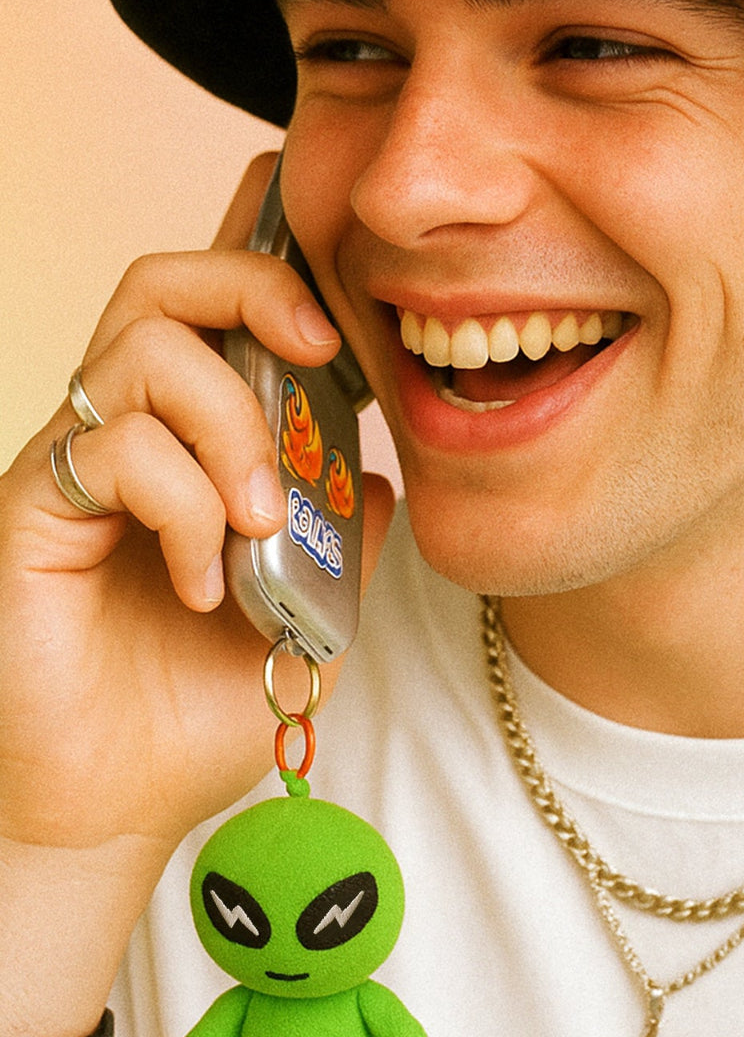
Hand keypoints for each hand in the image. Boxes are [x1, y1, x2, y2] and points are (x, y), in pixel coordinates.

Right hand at [0, 154, 393, 1030]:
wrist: (115, 806)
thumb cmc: (196, 707)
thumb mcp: (309, 616)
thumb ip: (345, 541)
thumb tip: (386, 478)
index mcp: (191, 435)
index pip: (215, 307)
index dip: (269, 258)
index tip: (342, 305)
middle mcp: (125, 427)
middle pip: (168, 279)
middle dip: (257, 290)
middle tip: (320, 356)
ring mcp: (75, 462)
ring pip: (144, 347)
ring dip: (231, 422)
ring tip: (262, 518)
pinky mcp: (34, 508)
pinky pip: (116, 448)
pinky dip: (184, 507)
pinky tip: (205, 583)